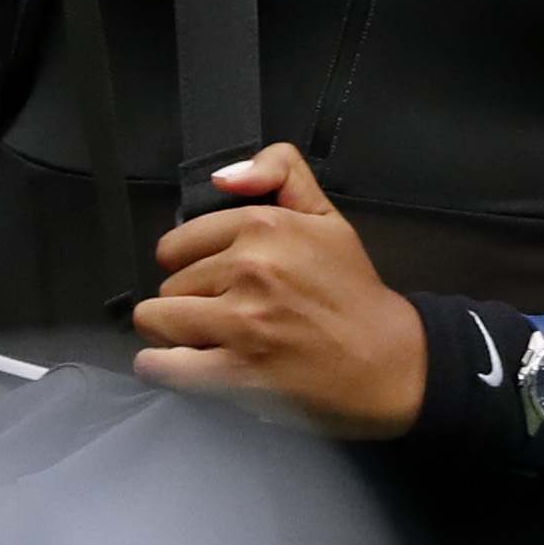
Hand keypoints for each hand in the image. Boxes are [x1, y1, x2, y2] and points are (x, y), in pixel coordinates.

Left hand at [133, 143, 422, 435]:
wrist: (384, 361)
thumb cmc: (353, 294)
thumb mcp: (326, 215)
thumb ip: (279, 173)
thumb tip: (224, 177)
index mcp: (267, 226)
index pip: (178, 243)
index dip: (188, 263)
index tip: (207, 277)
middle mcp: (251, 269)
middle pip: (170, 284)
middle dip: (187, 299)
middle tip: (217, 312)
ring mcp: (243, 322)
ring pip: (158, 320)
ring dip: (171, 333)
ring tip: (198, 338)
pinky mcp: (238, 371)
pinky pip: (167, 365)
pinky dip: (161, 368)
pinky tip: (171, 364)